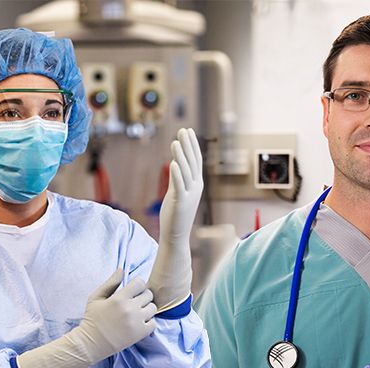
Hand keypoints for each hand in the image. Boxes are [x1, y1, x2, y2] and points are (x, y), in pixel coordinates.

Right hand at [12, 269, 154, 367]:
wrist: (91, 343)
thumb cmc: (92, 319)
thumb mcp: (96, 297)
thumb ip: (110, 283)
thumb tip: (122, 269)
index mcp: (119, 298)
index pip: (140, 283)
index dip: (136, 285)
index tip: (131, 291)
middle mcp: (130, 309)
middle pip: (148, 294)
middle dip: (142, 296)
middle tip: (133, 303)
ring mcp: (137, 322)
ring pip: (153, 308)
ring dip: (146, 309)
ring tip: (136, 313)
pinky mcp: (141, 333)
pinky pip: (154, 322)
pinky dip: (148, 322)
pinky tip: (138, 323)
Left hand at [148, 128, 204, 308]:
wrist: (175, 236)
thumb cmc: (174, 215)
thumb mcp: (178, 193)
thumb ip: (178, 179)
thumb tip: (177, 165)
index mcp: (195, 184)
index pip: (195, 161)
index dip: (192, 146)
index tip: (187, 131)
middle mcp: (195, 187)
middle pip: (192, 162)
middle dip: (188, 145)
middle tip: (183, 129)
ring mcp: (189, 194)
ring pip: (186, 171)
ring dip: (181, 155)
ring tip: (176, 141)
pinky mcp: (180, 202)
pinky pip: (179, 185)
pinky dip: (177, 173)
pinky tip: (174, 162)